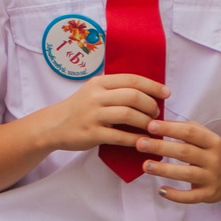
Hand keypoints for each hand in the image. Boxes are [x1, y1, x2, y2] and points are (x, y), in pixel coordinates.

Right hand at [41, 72, 168, 156]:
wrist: (54, 125)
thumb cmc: (79, 108)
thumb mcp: (94, 92)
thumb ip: (116, 90)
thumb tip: (148, 93)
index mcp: (99, 83)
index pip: (131, 79)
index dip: (152, 86)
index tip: (166, 93)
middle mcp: (96, 96)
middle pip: (133, 96)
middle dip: (151, 105)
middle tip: (157, 113)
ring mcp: (93, 115)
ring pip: (128, 114)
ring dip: (145, 121)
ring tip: (152, 127)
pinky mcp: (92, 133)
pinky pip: (120, 136)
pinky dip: (135, 139)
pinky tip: (143, 141)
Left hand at [138, 117, 220, 204]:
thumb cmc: (215, 152)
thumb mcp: (209, 137)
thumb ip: (188, 129)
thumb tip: (160, 124)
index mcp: (213, 142)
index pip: (190, 133)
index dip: (170, 129)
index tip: (151, 126)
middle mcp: (214, 160)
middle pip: (185, 152)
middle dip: (161, 147)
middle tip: (140, 143)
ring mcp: (212, 179)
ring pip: (186, 174)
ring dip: (164, 170)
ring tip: (145, 165)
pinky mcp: (208, 195)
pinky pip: (190, 197)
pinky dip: (175, 195)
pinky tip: (161, 190)